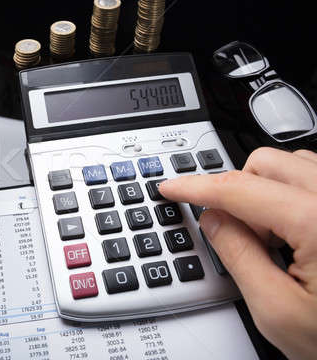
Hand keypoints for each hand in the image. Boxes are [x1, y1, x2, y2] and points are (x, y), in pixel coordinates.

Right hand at [159, 147, 316, 359]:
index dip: (196, 187)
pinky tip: (297, 233)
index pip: (239, 189)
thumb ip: (237, 256)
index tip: (173, 187)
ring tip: (274, 239)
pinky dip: (291, 195)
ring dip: (265, 192)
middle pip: (264, 164)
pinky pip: (314, 177)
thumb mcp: (277, 311)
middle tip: (237, 233)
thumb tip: (213, 219)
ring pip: (290, 165)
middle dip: (237, 191)